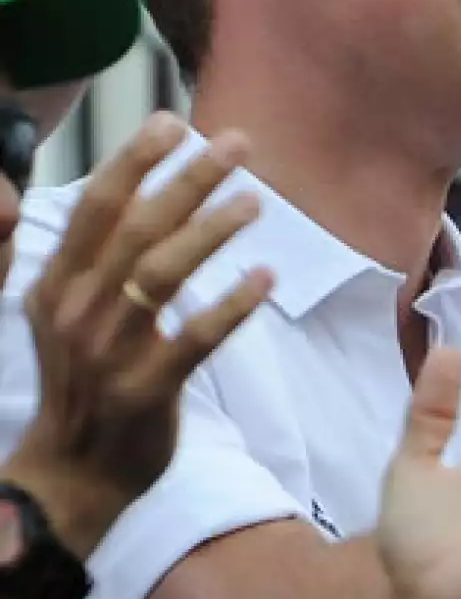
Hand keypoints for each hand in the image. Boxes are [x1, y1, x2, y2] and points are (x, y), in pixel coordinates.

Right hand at [10, 114, 271, 556]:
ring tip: (256, 201)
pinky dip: (232, 305)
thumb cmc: (82, 385)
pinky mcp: (147, 390)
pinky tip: (265, 278)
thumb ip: (89, 260)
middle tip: (237, 145)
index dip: (134, 161)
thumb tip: (124, 195)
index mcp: (57, 285)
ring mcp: (110, 352)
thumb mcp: (64, 316)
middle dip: (188, 180)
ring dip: (213, 230)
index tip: (173, 123)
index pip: (96, 208)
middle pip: (137, 229)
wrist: (73, 475)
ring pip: (164, 275)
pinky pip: (195, 339)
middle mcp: (78, 311)